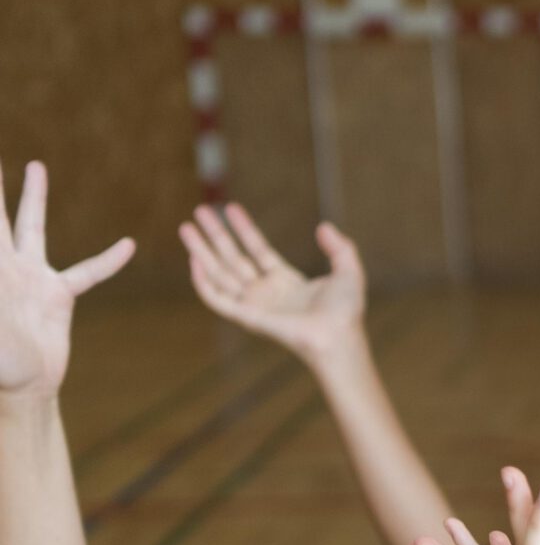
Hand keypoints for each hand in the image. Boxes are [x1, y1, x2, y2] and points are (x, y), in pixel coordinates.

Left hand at [0, 162, 135, 398]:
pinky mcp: (59, 294)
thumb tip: (7, 278)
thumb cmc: (1, 363)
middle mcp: (7, 266)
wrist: (24, 384)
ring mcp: (33, 276)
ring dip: (34, 197)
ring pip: (33, 226)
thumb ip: (1, 300)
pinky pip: (88, 273)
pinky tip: (127, 245)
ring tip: (36, 166)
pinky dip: (108, 260)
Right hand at [180, 204, 365, 360]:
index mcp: (286, 282)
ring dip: (201, 251)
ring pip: (220, 273)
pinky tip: (194, 261)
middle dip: (215, 235)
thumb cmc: (346, 311)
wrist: (337, 335)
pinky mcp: (246, 316)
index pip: (258, 250)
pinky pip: (217, 299)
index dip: (244, 229)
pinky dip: (203, 282)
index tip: (230, 208)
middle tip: (198, 211)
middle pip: (233, 258)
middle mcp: (267, 292)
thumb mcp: (348, 271)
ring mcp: (255, 304)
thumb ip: (340, 247)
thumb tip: (324, 226)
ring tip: (186, 227)